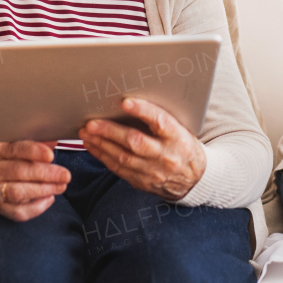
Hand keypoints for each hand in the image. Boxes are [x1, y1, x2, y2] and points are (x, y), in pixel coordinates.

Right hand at [0, 141, 70, 221]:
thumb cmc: (9, 159)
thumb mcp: (19, 145)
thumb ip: (37, 142)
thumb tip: (54, 139)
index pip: (15, 149)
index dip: (34, 152)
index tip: (51, 155)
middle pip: (18, 171)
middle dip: (45, 174)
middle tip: (65, 175)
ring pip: (17, 192)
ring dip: (42, 190)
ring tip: (61, 187)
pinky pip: (18, 212)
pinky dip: (36, 207)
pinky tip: (49, 199)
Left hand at [80, 98, 205, 200]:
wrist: (195, 179)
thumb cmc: (183, 145)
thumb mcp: (181, 129)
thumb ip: (160, 119)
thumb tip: (129, 101)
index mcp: (178, 138)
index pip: (161, 122)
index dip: (143, 111)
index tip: (126, 101)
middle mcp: (166, 156)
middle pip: (135, 142)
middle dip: (110, 132)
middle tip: (91, 123)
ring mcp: (154, 172)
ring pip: (123, 158)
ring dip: (101, 144)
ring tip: (86, 133)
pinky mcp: (143, 182)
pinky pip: (119, 170)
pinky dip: (103, 157)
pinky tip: (93, 146)